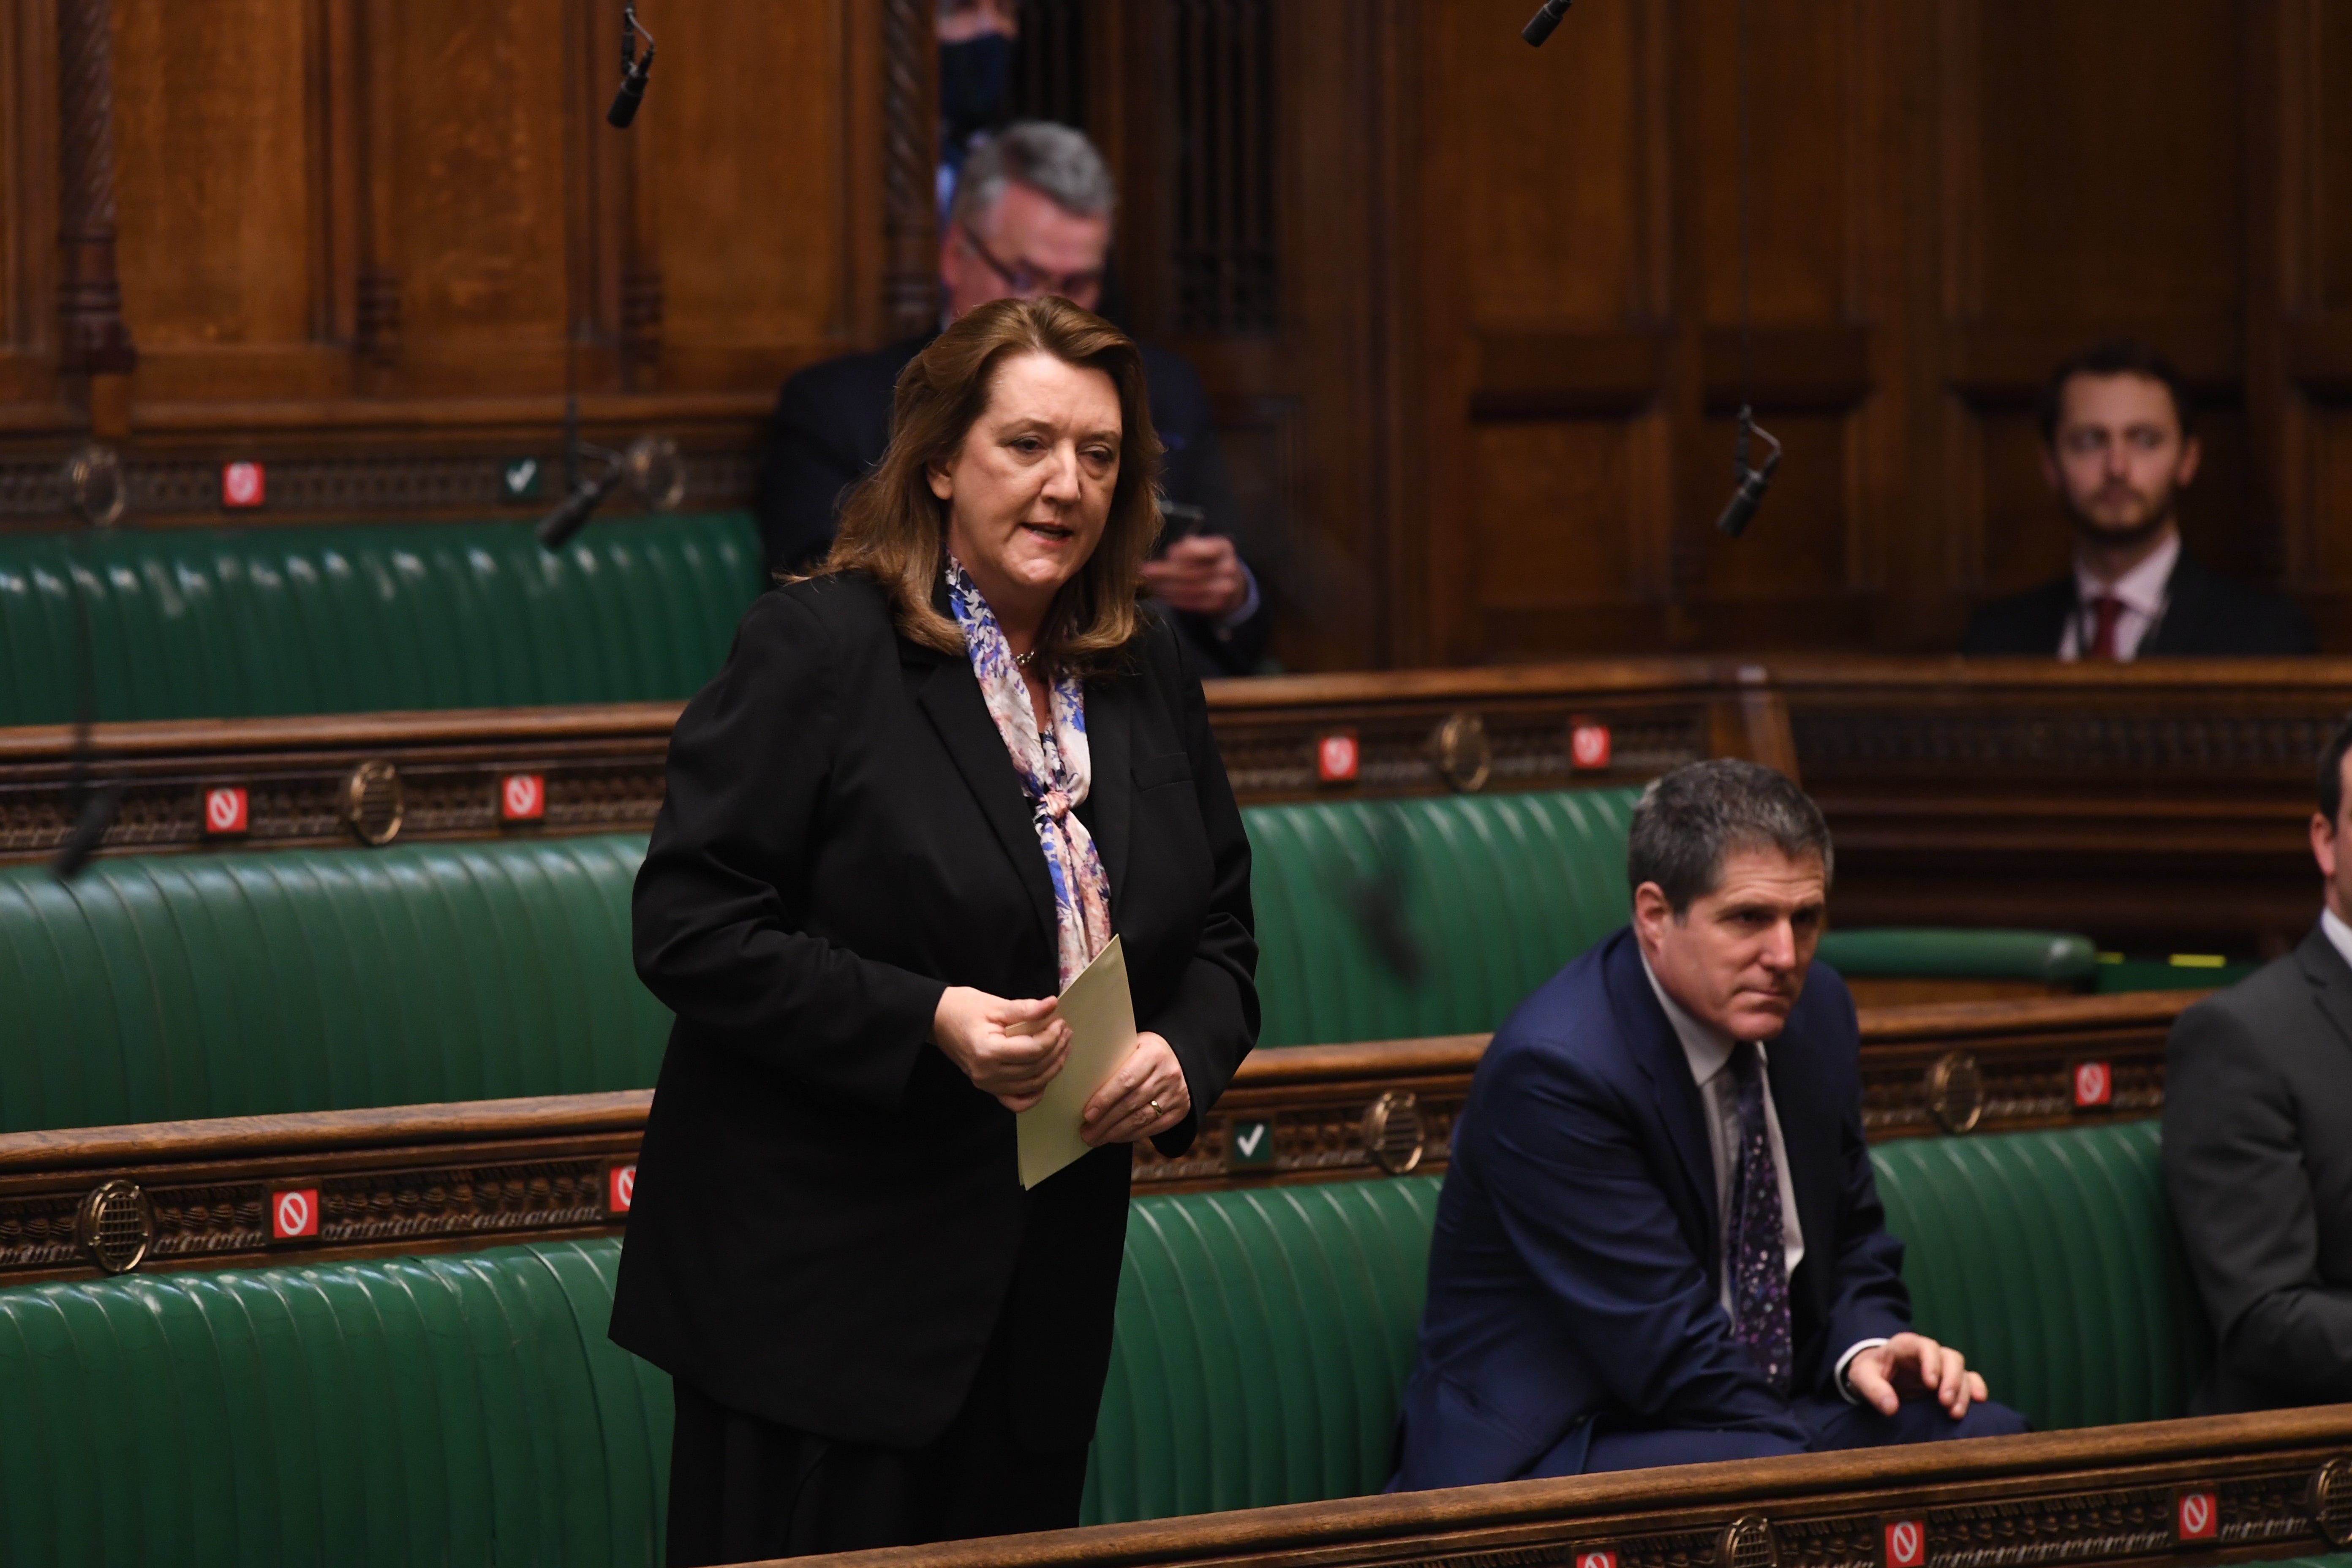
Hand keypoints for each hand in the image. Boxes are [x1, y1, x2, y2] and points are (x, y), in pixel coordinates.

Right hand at [932, 987, 1069, 1111]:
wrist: (936, 1020)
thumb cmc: (962, 1008)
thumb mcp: (994, 1004)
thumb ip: (1024, 1009)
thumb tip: (1052, 1005)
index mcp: (988, 1052)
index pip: (1032, 1050)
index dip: (1052, 1037)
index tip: (1060, 1022)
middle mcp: (987, 1074)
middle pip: (1035, 1069)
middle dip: (1056, 1050)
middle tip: (1065, 1031)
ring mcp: (987, 1084)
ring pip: (1031, 1085)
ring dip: (1052, 1067)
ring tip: (1062, 1047)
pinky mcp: (987, 1087)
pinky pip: (1016, 1101)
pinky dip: (1033, 1094)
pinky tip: (1044, 1078)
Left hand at [1079, 1031, 1190, 1145]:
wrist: (1179, 1058)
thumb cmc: (1143, 1053)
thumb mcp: (1131, 1046)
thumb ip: (1113, 1063)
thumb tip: (1081, 1089)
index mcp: (1153, 1053)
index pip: (1126, 1080)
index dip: (1105, 1099)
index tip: (1087, 1115)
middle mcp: (1168, 1074)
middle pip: (1132, 1103)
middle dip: (1106, 1122)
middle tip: (1086, 1133)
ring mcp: (1177, 1093)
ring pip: (1141, 1118)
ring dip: (1115, 1132)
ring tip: (1096, 1138)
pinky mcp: (1180, 1109)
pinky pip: (1153, 1127)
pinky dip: (1132, 1135)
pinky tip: (1115, 1137)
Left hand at [1140, 535, 1248, 617]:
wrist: (1230, 581)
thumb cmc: (1209, 560)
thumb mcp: (1202, 545)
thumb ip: (1187, 547)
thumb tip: (1172, 553)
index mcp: (1223, 547)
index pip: (1203, 549)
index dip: (1184, 553)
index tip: (1168, 554)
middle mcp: (1228, 567)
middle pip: (1193, 571)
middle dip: (1167, 572)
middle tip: (1147, 571)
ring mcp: (1225, 588)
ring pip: (1191, 589)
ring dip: (1167, 587)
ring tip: (1150, 583)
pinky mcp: (1217, 604)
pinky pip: (1193, 603)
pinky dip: (1175, 599)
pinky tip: (1162, 594)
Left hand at [1845, 1332, 1988, 1419]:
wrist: (1874, 1376)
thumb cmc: (1868, 1372)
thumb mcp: (1861, 1377)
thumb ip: (1873, 1389)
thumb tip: (1891, 1408)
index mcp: (1906, 1346)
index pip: (1924, 1347)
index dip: (1932, 1363)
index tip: (1931, 1385)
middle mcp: (1928, 1354)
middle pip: (1950, 1358)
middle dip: (1951, 1380)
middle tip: (1945, 1403)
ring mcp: (1941, 1366)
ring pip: (1961, 1370)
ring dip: (1962, 1391)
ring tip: (1955, 1413)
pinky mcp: (1949, 1380)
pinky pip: (1970, 1379)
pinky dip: (1976, 1388)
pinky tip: (1979, 1401)